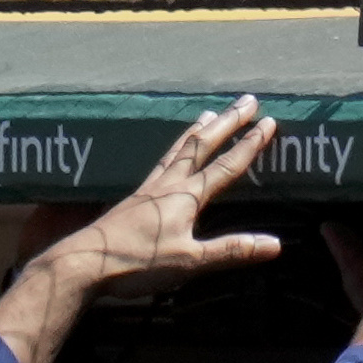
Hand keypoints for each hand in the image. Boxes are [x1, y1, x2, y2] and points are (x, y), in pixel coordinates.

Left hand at [35, 97, 285, 295]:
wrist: (87, 262)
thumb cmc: (138, 262)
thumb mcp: (190, 262)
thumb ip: (231, 251)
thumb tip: (275, 244)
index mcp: (186, 197)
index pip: (225, 167)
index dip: (249, 145)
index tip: (268, 122)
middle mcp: (169, 185)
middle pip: (202, 146)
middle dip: (228, 123)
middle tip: (247, 100)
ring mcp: (150, 189)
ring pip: (179, 150)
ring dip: (198, 130)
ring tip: (210, 113)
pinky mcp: (136, 197)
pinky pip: (162, 162)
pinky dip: (174, 149)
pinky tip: (173, 152)